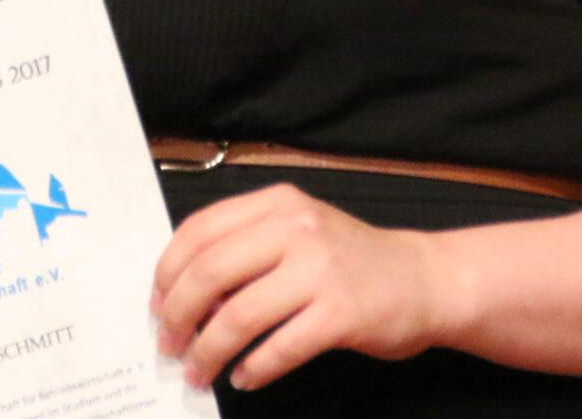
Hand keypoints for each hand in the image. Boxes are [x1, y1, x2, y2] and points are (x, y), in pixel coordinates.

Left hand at [150, 183, 447, 391]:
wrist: (424, 278)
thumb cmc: (350, 259)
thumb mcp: (297, 232)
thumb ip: (246, 250)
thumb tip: (185, 297)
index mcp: (276, 203)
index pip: (199, 230)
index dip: (167, 272)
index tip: (157, 304)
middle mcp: (296, 229)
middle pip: (210, 273)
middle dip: (178, 316)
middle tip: (169, 345)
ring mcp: (320, 270)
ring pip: (239, 315)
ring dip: (209, 351)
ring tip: (198, 371)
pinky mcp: (342, 313)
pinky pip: (280, 347)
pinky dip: (254, 368)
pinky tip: (244, 378)